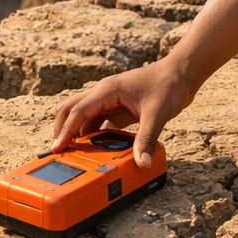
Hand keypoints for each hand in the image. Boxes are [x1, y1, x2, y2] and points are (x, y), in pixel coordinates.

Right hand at [50, 59, 195, 168]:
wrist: (181, 73)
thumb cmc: (168, 85)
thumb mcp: (157, 114)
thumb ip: (147, 139)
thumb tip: (143, 163)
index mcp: (107, 90)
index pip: (77, 111)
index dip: (65, 131)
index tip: (57, 148)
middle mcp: (104, 93)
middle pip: (71, 109)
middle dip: (61, 128)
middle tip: (59, 151)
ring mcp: (110, 99)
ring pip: (83, 115)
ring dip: (76, 132)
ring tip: (73, 154)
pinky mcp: (118, 106)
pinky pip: (98, 120)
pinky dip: (92, 133)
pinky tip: (96, 149)